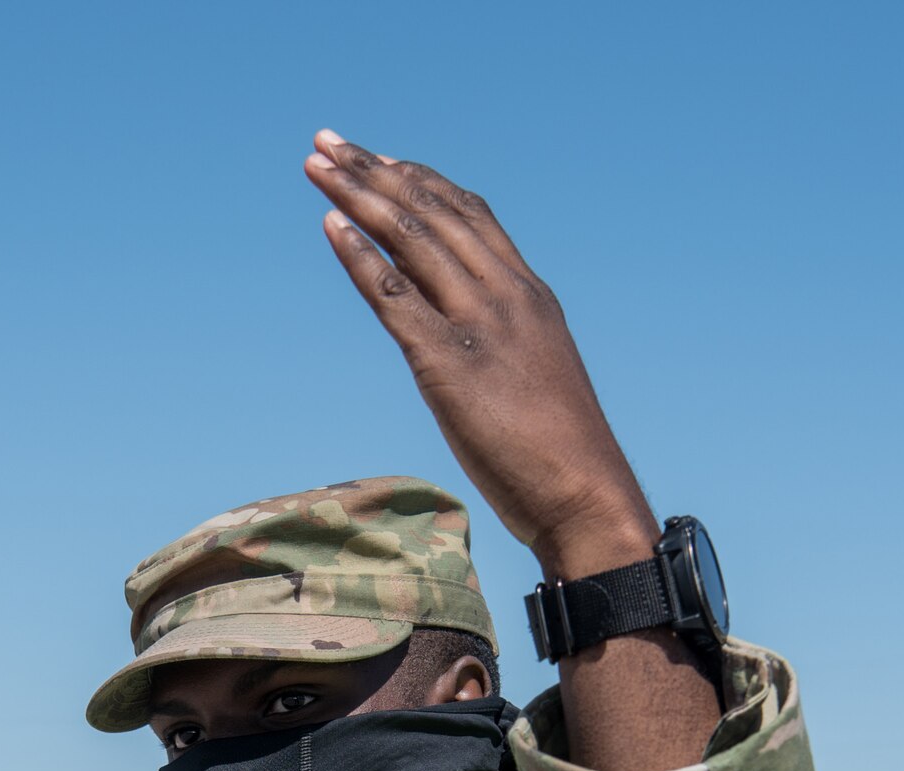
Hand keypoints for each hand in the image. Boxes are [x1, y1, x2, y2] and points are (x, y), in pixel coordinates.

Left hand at [304, 131, 655, 578]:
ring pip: (410, 239)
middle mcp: (505, 294)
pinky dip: (360, 256)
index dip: (422, 182)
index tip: (382, 159)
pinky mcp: (448, 363)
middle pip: (432, 212)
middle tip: (328, 143)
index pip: (470, 216)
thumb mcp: (536, 381)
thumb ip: (505, 351)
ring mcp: (478, 324)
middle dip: (376, 171)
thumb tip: (474, 358)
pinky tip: (331, 226)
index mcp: (529, 295)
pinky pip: (395, 295)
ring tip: (318, 165)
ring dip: (358, 195)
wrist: (585, 493)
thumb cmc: (561, 456)